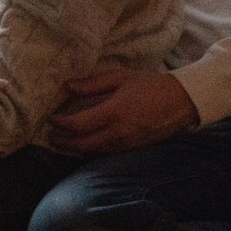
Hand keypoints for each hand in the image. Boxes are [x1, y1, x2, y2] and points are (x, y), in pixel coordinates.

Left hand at [49, 66, 199, 155]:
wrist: (181, 102)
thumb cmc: (150, 85)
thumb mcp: (120, 77)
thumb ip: (92, 84)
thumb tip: (68, 87)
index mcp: (114, 112)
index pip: (80, 125)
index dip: (62, 124)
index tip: (51, 118)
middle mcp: (119, 133)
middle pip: (83, 144)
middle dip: (64, 142)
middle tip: (49, 136)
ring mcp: (127, 143)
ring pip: (94, 152)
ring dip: (74, 150)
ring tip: (59, 144)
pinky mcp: (133, 148)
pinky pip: (106, 153)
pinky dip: (90, 152)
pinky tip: (82, 147)